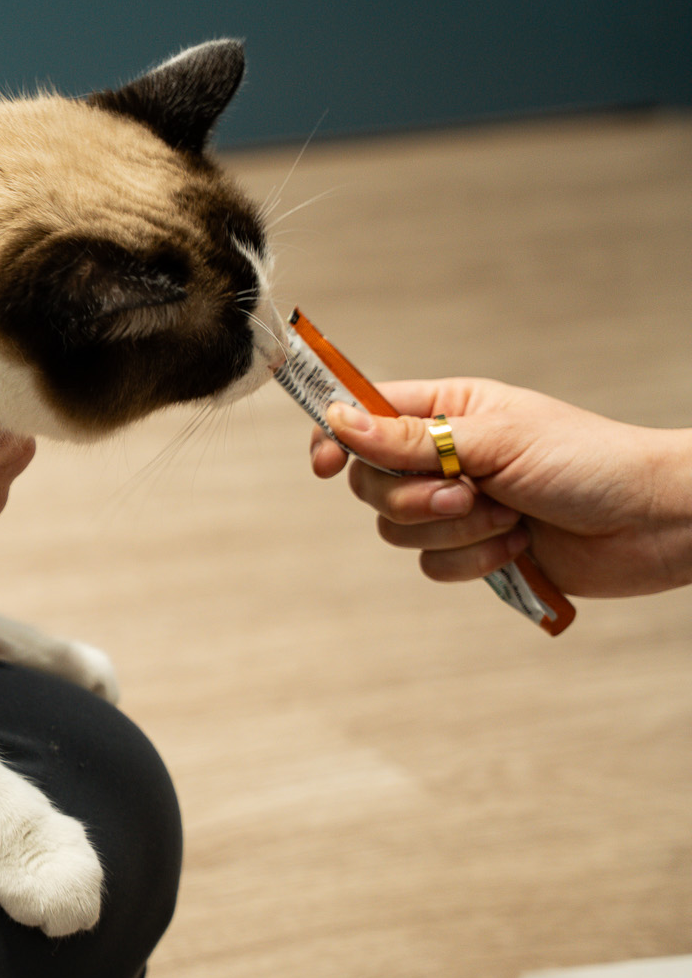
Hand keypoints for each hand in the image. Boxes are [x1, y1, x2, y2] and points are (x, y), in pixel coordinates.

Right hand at [309, 377, 691, 597]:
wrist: (653, 522)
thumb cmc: (591, 463)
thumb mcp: (496, 440)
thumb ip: (410, 438)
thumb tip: (337, 422)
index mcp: (448, 412)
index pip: (364, 415)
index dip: (335, 437)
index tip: (325, 464)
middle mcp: (445, 457)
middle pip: (370, 482)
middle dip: (413, 497)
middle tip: (466, 493)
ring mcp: (458, 506)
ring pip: (397, 529)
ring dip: (452, 531)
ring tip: (506, 519)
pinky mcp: (475, 551)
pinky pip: (433, 566)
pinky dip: (471, 561)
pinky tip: (516, 546)